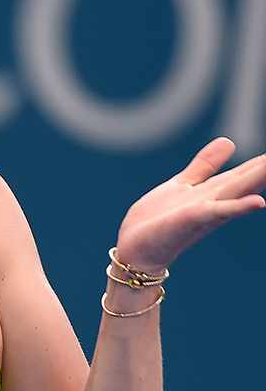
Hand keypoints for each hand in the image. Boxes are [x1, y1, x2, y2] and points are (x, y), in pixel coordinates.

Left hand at [116, 138, 265, 270]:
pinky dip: (236, 207)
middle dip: (265, 168)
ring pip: (237, 191)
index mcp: (215, 192)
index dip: (264, 162)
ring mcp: (205, 211)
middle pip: (247, 180)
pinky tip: (259, 203)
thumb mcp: (184, 184)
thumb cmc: (158, 220)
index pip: (246, 172)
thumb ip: (205, 165)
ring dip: (258, 178)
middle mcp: (216, 201)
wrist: (136, 249)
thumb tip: (229, 141)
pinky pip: (217, 212)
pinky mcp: (190, 220)